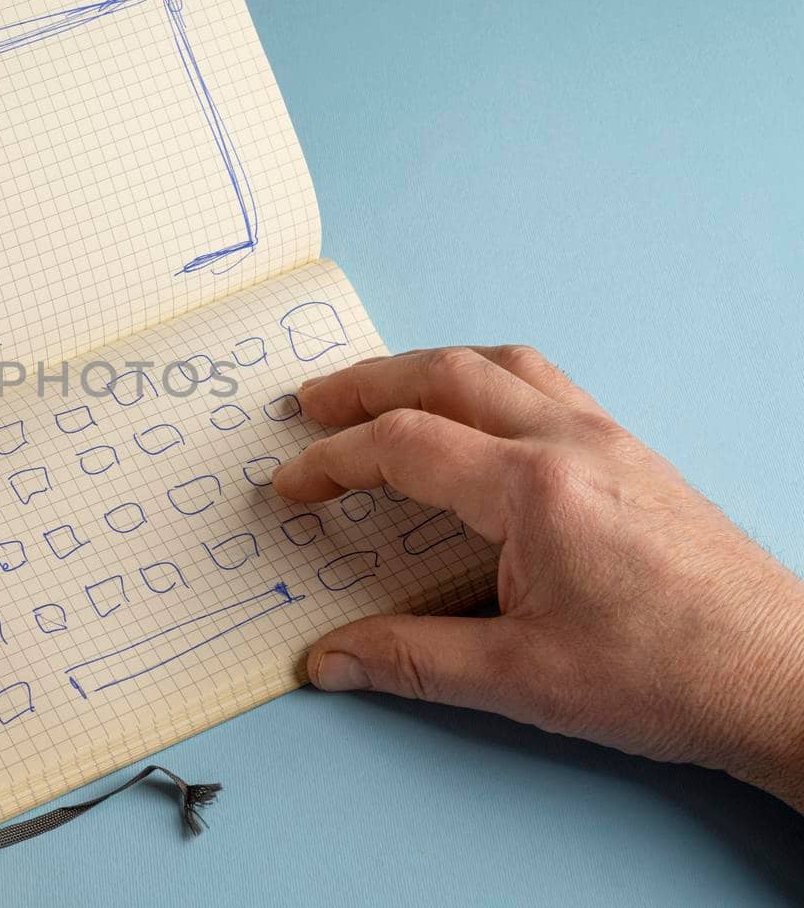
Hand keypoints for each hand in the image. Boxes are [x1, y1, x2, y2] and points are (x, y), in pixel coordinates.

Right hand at [273, 346, 803, 808]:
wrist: (782, 678)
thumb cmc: (666, 678)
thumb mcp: (522, 679)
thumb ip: (411, 659)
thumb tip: (326, 661)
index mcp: (533, 489)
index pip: (406, 447)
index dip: (333, 460)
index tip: (290, 483)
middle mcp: (570, 442)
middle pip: (446, 377)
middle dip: (366, 385)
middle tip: (310, 402)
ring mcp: (609, 439)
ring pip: (502, 366)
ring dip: (428, 368)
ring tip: (380, 389)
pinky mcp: (634, 454)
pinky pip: (547, 384)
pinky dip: (486, 380)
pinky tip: (474, 414)